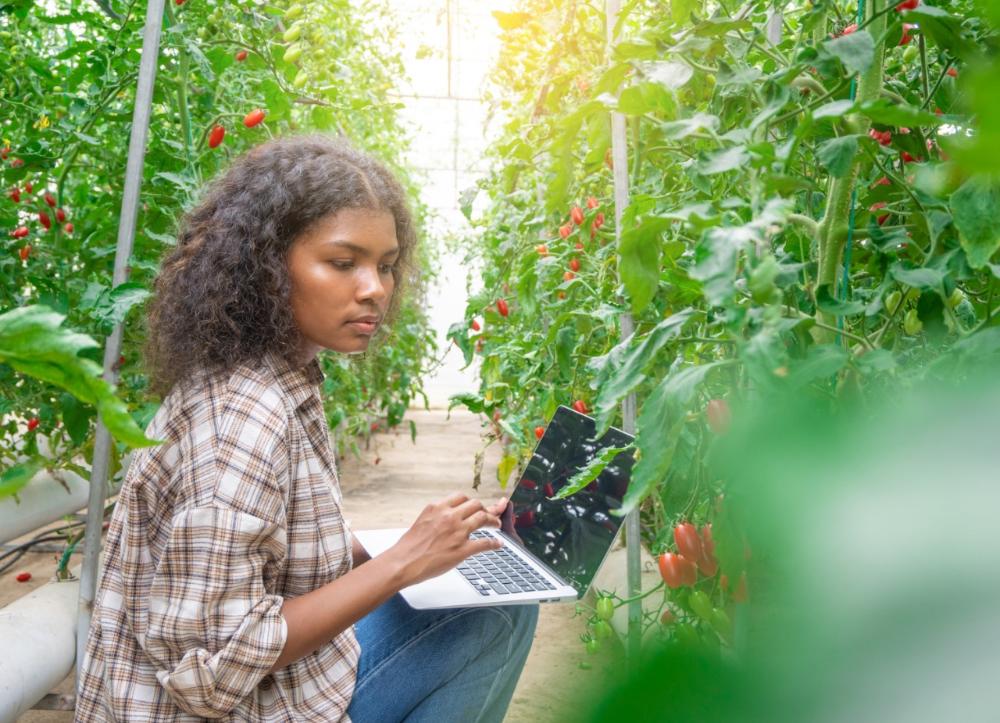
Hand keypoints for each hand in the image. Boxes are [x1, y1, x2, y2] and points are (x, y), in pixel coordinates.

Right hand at [387, 492, 505, 586]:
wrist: (403, 562)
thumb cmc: (409, 546)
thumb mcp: (423, 520)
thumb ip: (437, 515)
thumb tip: (447, 516)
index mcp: (438, 508)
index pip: (461, 497)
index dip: (471, 502)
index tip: (476, 505)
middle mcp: (449, 516)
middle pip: (476, 504)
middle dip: (485, 509)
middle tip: (489, 515)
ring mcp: (458, 532)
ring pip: (483, 518)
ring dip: (493, 520)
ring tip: (496, 524)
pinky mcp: (462, 549)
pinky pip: (484, 543)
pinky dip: (494, 543)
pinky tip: (498, 544)